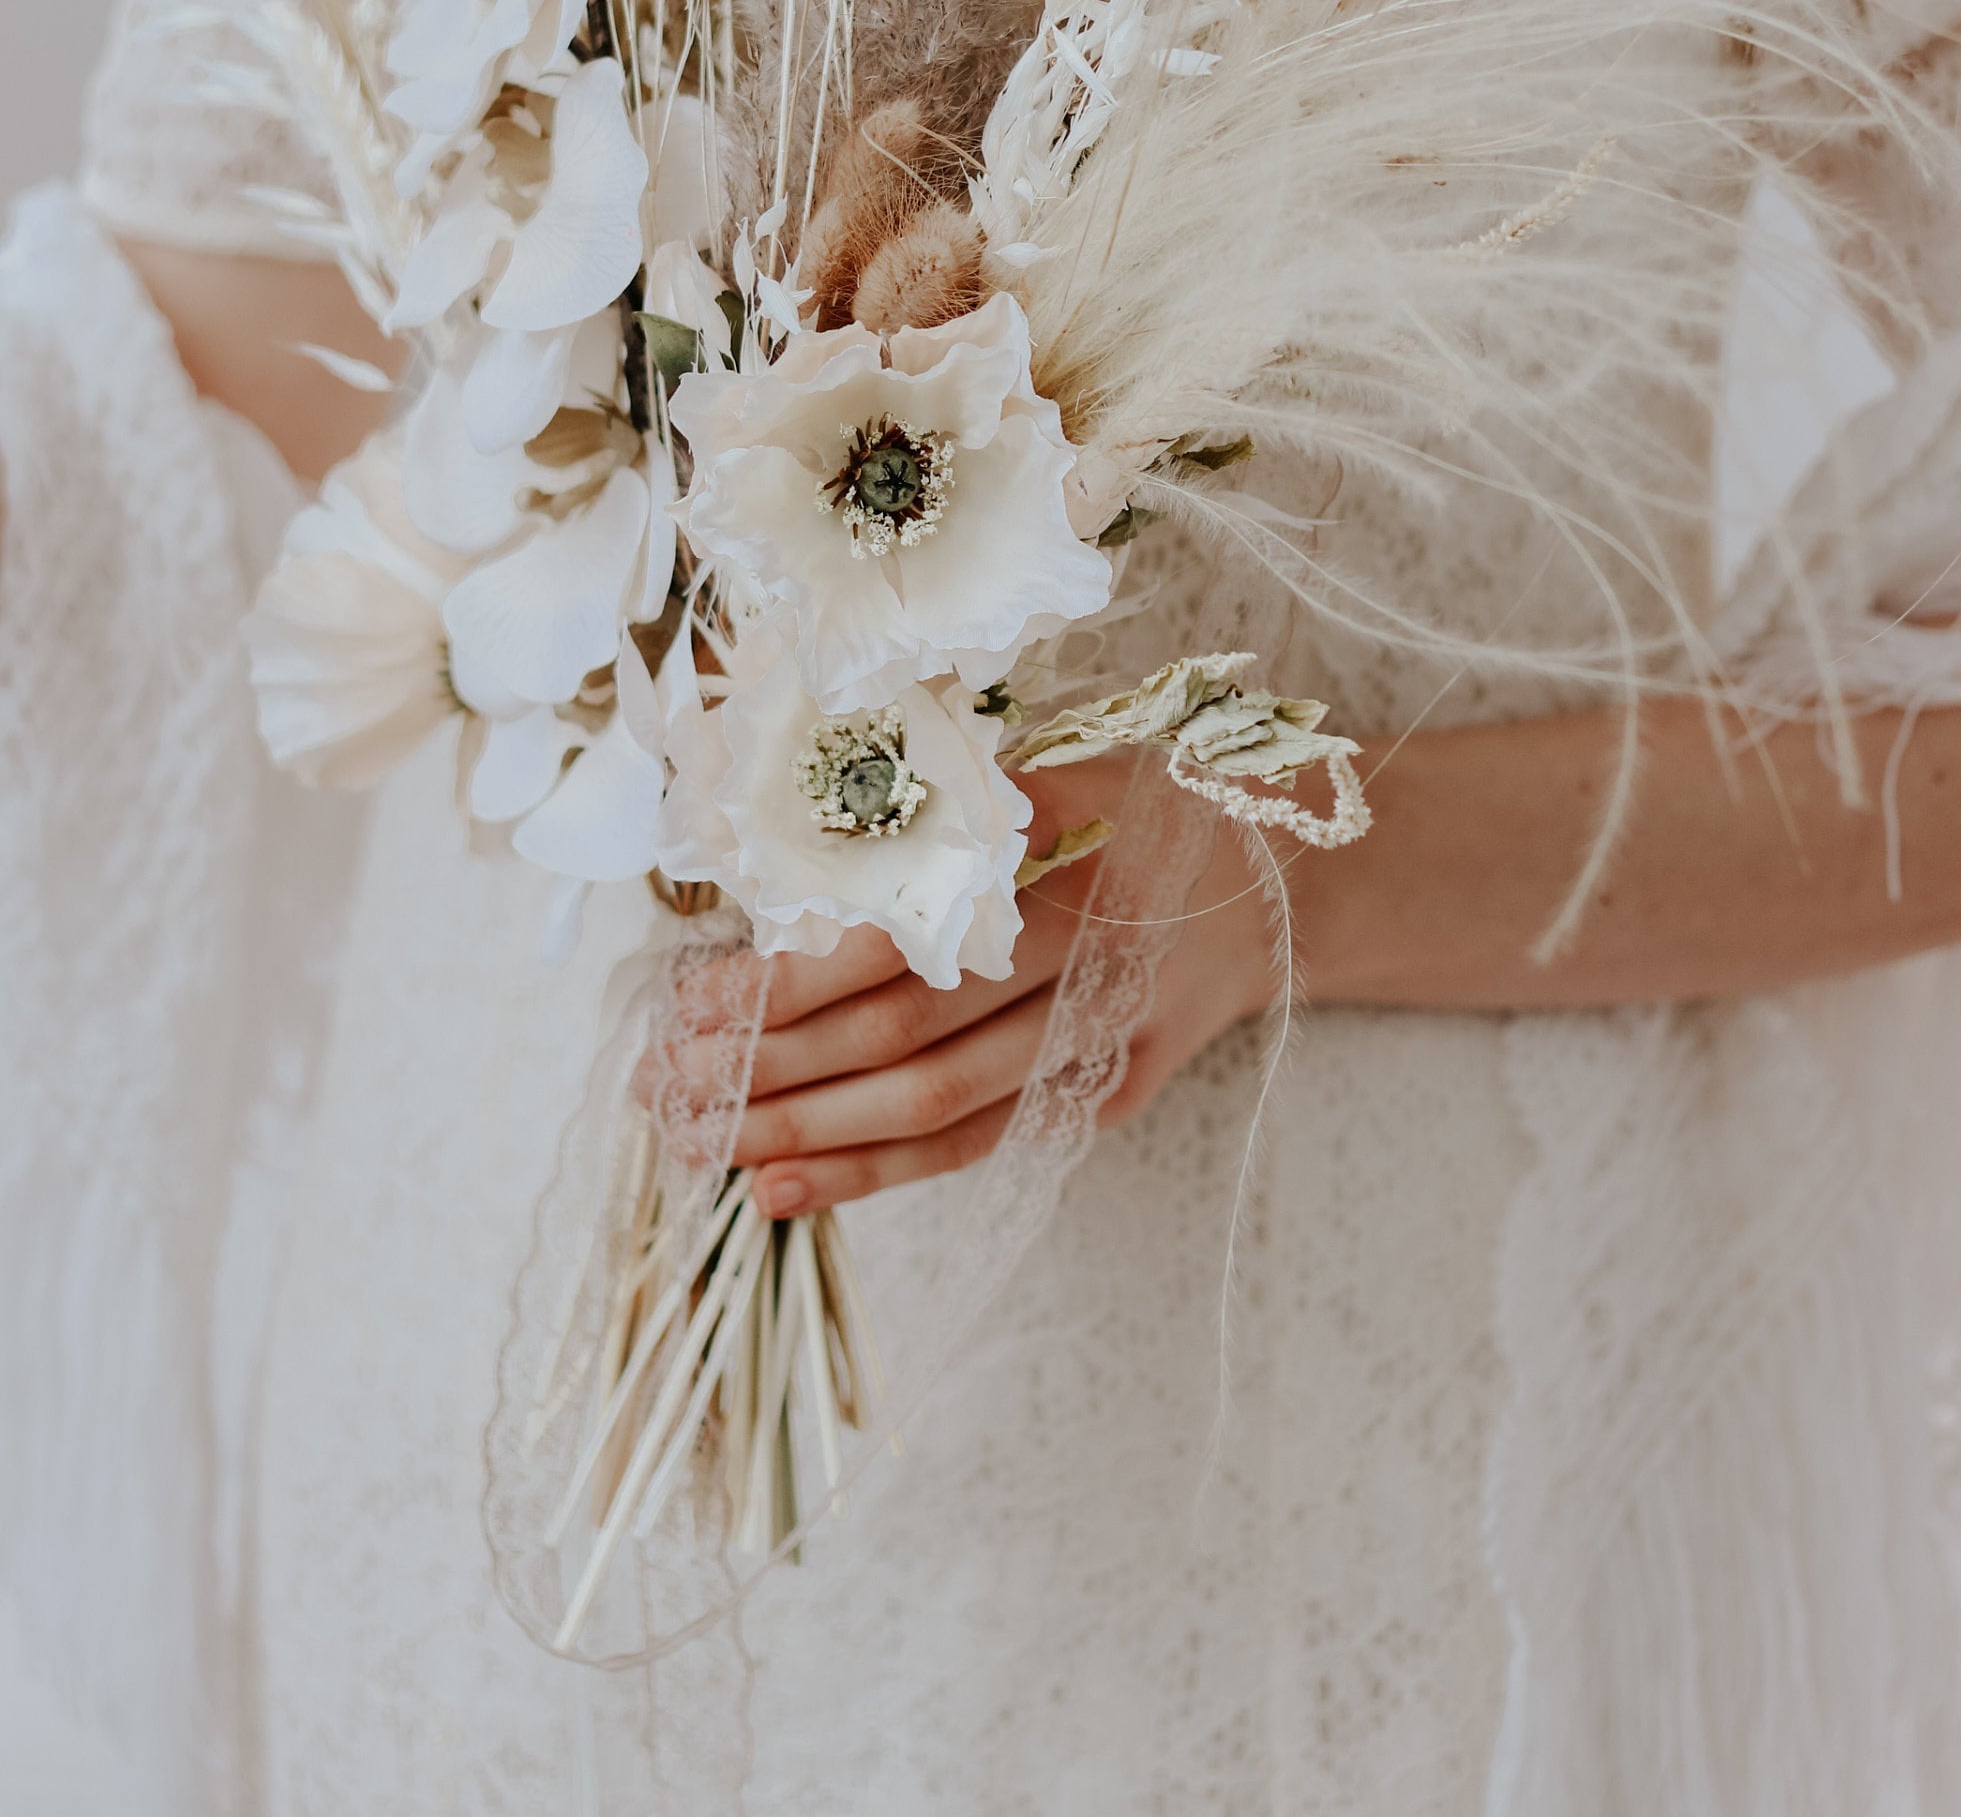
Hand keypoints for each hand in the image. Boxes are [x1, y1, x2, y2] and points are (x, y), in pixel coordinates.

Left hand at [642, 766, 1282, 1217]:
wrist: (1289, 891)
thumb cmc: (1165, 810)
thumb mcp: (1091, 771)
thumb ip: (985, 804)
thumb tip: (856, 827)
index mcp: (1072, 884)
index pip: (909, 953)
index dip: (798, 987)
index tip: (701, 1000)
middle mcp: (1085, 979)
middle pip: (908, 1046)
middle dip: (779, 1073)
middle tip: (671, 1085)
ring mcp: (1098, 1053)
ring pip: (938, 1114)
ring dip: (812, 1139)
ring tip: (709, 1151)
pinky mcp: (1105, 1101)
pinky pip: (981, 1147)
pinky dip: (883, 1174)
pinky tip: (793, 1188)